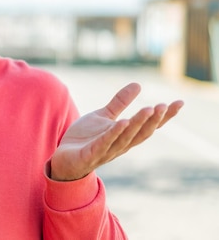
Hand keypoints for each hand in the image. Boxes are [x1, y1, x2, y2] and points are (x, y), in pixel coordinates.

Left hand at [50, 82, 183, 180]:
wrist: (63, 158)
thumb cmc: (86, 139)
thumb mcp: (103, 116)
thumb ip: (119, 102)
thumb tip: (138, 84)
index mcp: (125, 136)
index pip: (149, 126)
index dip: (164, 117)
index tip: (179, 103)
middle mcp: (120, 145)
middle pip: (140, 133)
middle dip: (152, 120)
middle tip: (163, 105)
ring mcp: (106, 151)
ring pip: (125, 137)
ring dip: (137, 124)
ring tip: (148, 109)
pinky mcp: (90, 154)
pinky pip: (103, 144)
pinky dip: (113, 134)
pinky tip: (122, 122)